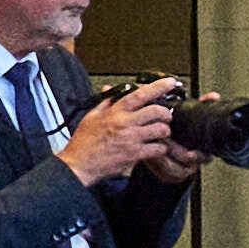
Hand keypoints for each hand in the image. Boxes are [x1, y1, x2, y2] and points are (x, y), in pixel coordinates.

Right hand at [57, 73, 185, 181]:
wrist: (78, 165)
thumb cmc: (83, 143)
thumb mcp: (91, 117)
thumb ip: (104, 102)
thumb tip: (109, 89)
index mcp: (114, 111)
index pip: (139, 94)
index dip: (158, 86)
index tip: (170, 83)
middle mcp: (124, 122)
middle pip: (156, 111)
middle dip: (165, 113)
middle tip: (165, 117)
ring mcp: (130, 138)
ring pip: (160, 129)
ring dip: (165, 131)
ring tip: (161, 133)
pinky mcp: (134, 154)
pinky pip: (157, 148)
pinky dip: (161, 149)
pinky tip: (156, 148)